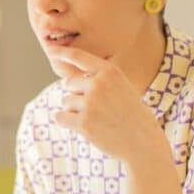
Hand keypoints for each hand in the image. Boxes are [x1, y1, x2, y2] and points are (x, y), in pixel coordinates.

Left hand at [47, 45, 158, 162]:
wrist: (143, 144)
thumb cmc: (132, 117)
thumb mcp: (121, 89)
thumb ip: (99, 81)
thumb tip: (66, 82)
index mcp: (110, 72)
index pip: (79, 56)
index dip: (62, 52)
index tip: (50, 49)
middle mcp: (99, 84)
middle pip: (69, 84)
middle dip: (77, 95)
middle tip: (97, 110)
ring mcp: (90, 103)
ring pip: (66, 102)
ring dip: (75, 111)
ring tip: (97, 120)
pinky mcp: (83, 123)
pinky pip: (60, 117)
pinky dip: (67, 122)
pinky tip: (83, 128)